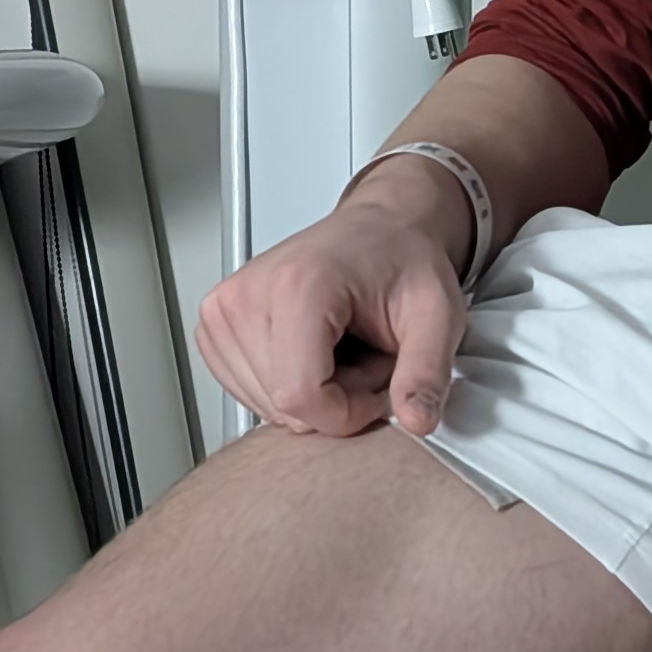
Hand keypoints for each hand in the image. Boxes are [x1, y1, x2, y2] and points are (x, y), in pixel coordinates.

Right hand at [197, 177, 473, 437]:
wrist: (380, 229)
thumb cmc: (401, 260)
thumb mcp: (436, 314)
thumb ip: (427, 371)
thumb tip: (417, 421)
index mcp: (297, 285)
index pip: (299, 397)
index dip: (347, 413)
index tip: (378, 386)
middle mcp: (247, 296)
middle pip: (283, 406)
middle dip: (334, 402)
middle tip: (366, 357)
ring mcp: (223, 312)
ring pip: (266, 406)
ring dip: (313, 396)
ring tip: (343, 350)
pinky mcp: (214, 328)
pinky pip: (249, 394)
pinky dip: (289, 386)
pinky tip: (314, 352)